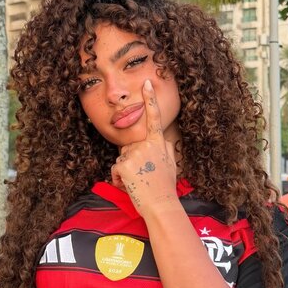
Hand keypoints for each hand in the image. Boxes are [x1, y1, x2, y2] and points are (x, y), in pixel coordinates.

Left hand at [110, 80, 177, 215]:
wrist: (161, 205)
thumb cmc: (166, 187)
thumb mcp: (172, 164)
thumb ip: (166, 148)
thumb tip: (165, 139)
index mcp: (159, 143)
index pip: (154, 117)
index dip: (150, 99)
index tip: (147, 82)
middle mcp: (146, 145)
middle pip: (129, 146)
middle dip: (131, 160)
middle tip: (144, 176)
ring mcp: (134, 155)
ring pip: (121, 158)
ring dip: (125, 171)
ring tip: (138, 182)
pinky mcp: (123, 165)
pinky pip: (115, 169)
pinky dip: (118, 179)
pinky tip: (129, 186)